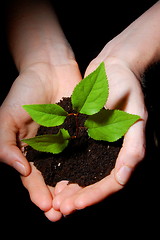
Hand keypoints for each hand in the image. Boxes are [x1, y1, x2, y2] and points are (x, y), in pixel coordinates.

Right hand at [0, 61, 81, 220]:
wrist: (49, 69)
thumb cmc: (24, 91)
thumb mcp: (7, 117)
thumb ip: (6, 144)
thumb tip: (20, 170)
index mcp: (29, 149)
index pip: (32, 178)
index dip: (37, 193)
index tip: (46, 208)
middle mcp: (48, 149)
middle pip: (53, 180)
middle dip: (57, 198)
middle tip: (63, 214)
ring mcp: (66, 142)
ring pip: (71, 171)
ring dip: (73, 188)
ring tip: (77, 203)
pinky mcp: (82, 132)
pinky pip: (85, 152)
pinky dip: (88, 167)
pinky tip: (93, 179)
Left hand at [51, 56, 146, 218]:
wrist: (114, 66)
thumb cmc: (124, 81)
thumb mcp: (130, 109)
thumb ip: (131, 142)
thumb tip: (124, 175)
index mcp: (132, 146)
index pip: (116, 180)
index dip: (97, 194)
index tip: (77, 203)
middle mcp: (119, 150)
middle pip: (101, 183)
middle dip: (82, 196)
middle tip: (61, 208)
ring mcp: (106, 145)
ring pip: (91, 175)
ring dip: (74, 189)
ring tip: (56, 200)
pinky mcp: (94, 137)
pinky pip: (84, 161)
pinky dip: (72, 173)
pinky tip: (58, 180)